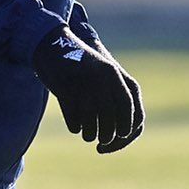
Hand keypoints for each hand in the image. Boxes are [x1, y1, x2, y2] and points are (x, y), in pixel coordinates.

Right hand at [67, 14, 144, 152]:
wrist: (53, 46)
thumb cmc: (84, 68)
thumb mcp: (107, 76)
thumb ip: (119, 99)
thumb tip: (125, 135)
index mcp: (118, 77)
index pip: (134, 115)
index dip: (128, 134)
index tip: (117, 139)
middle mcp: (104, 80)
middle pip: (113, 124)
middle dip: (108, 138)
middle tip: (102, 142)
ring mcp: (84, 84)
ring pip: (93, 126)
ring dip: (90, 134)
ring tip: (87, 134)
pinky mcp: (64, 91)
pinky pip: (74, 122)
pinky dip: (75, 126)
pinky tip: (75, 123)